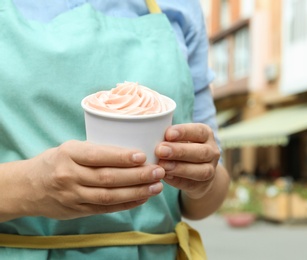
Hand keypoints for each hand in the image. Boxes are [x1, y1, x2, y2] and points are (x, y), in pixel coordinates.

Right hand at [19, 140, 164, 219]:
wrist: (28, 187)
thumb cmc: (56, 162)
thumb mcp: (70, 148)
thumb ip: (96, 150)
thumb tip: (134, 151)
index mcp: (68, 154)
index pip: (98, 155)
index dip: (121, 157)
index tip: (143, 156)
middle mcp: (69, 175)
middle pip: (107, 178)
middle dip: (137, 175)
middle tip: (158, 171)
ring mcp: (72, 196)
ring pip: (108, 196)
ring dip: (136, 191)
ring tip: (157, 186)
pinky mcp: (77, 211)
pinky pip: (105, 208)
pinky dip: (126, 204)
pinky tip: (143, 198)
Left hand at [155, 123, 219, 199]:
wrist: (198, 171)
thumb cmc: (183, 147)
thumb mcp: (180, 138)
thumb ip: (169, 137)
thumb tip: (151, 134)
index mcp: (206, 135)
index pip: (198, 131)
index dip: (184, 132)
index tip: (167, 134)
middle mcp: (212, 151)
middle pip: (200, 152)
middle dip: (180, 151)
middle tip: (160, 150)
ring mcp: (210, 170)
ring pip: (200, 170)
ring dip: (179, 168)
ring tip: (162, 165)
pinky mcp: (203, 185)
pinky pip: (191, 184)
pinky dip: (177, 180)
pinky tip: (165, 176)